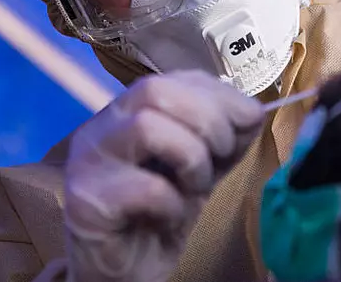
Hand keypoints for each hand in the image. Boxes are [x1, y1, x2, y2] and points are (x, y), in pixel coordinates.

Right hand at [63, 70, 264, 281]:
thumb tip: (253, 112)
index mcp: (128, 111)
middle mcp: (101, 126)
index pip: (174, 78)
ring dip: (190, 158)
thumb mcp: (201, 166)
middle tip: (222, 154)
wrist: (124, 272)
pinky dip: (173, 202)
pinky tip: (171, 216)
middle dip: (207, 119)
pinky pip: (145, 187)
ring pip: (147, 127)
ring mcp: (89, 161)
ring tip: (194, 186)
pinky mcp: (87, 202)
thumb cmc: (160, 214)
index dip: (219, 93)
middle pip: (155, 90)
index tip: (250, 117)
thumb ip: (223, 136)